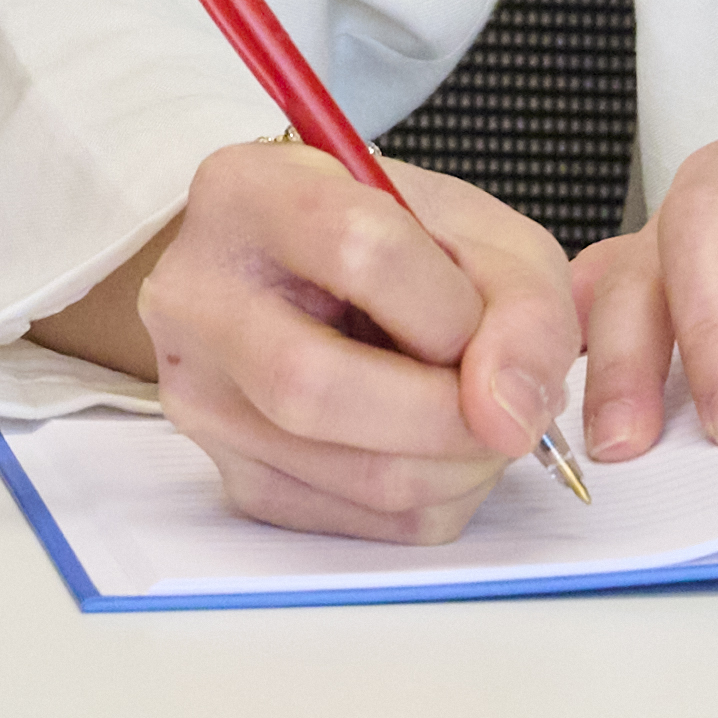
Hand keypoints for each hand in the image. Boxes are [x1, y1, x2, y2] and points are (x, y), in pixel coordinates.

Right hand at [62, 141, 580, 545]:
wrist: (301, 278)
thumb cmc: (385, 240)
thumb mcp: (473, 228)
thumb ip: (521, 302)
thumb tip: (514, 414)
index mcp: (246, 193)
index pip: (361, 251)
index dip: (451, 308)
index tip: (484, 325)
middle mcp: (195, 296)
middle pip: (322, 387)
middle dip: (454, 413)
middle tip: (501, 401)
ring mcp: (201, 397)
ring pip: (353, 475)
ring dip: (460, 465)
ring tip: (475, 417)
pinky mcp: (232, 477)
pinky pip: (362, 524)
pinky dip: (430, 498)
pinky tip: (430, 446)